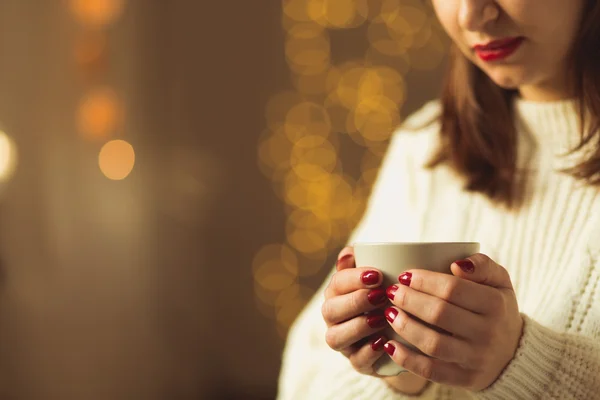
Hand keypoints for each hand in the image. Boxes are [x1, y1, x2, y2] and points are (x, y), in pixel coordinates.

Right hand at [321, 247, 389, 375]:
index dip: (353, 279)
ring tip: (381, 319)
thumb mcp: (383, 276)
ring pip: (335, 338)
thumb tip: (348, 254)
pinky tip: (384, 342)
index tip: (377, 275)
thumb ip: (364, 259)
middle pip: (330, 311)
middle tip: (380, 295)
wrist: (412, 329)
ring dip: (357, 327)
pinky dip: (368, 352)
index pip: (336, 284)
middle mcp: (335, 319)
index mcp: (337, 294)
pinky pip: (356, 361)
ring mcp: (345, 343)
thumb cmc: (392, 295)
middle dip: (354, 302)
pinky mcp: (359, 363)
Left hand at [383, 253, 523, 391]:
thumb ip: (482, 265)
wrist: (513, 353)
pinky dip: (407, 359)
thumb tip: (457, 263)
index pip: (452, 289)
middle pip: (439, 314)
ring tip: (389, 313)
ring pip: (433, 343)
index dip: (423, 280)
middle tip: (392, 292)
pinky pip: (431, 371)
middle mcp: (488, 333)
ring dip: (405, 327)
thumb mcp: (500, 281)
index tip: (404, 275)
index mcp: (495, 304)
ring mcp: (476, 359)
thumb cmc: (496, 308)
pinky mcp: (465, 379)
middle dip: (409, 300)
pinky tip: (389, 345)